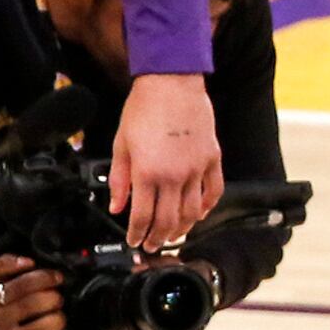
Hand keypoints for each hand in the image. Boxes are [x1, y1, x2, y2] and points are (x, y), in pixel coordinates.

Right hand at [0, 253, 65, 329]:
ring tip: (58, 316)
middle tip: (57, 297)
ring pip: (41, 328)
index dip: (44, 278)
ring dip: (57, 319)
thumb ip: (2, 265)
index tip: (56, 277)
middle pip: (34, 304)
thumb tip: (26, 261)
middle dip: (54, 297)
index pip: (22, 284)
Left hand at [109, 72, 222, 249]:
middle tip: (152, 246)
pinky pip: (213, 191)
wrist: (171, 84)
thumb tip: (116, 205)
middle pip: (168, 221)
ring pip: (192, 212)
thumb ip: (119, 179)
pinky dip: (207, 207)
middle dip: (158, 238)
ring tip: (173, 236)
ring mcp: (196, 169)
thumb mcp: (121, 145)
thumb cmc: (144, 109)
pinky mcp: (212, 160)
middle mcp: (174, 176)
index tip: (134, 241)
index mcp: (147, 172)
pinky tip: (200, 214)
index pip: (142, 216)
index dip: (137, 234)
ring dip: (182, 229)